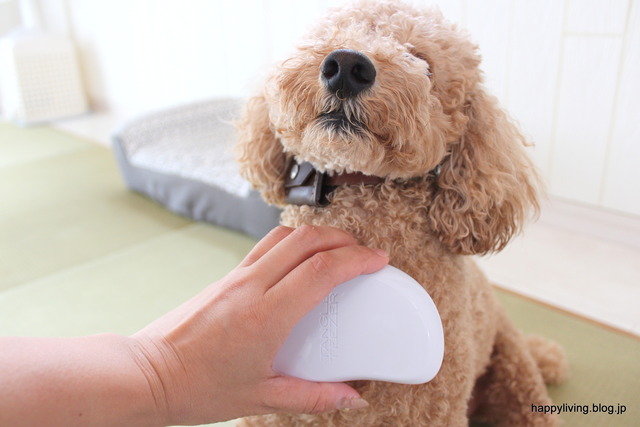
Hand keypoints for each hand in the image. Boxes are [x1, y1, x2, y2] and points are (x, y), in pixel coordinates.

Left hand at [131, 225, 388, 424]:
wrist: (147, 373)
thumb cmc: (197, 387)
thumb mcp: (262, 398)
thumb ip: (314, 396)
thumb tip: (351, 397)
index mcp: (266, 316)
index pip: (321, 270)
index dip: (356, 259)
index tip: (378, 260)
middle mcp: (252, 286)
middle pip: (306, 239)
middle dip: (343, 239)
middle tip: (364, 253)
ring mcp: (236, 277)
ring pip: (284, 236)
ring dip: (317, 234)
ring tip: (338, 249)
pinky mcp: (226, 277)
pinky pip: (266, 246)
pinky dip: (293, 243)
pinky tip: (301, 260)